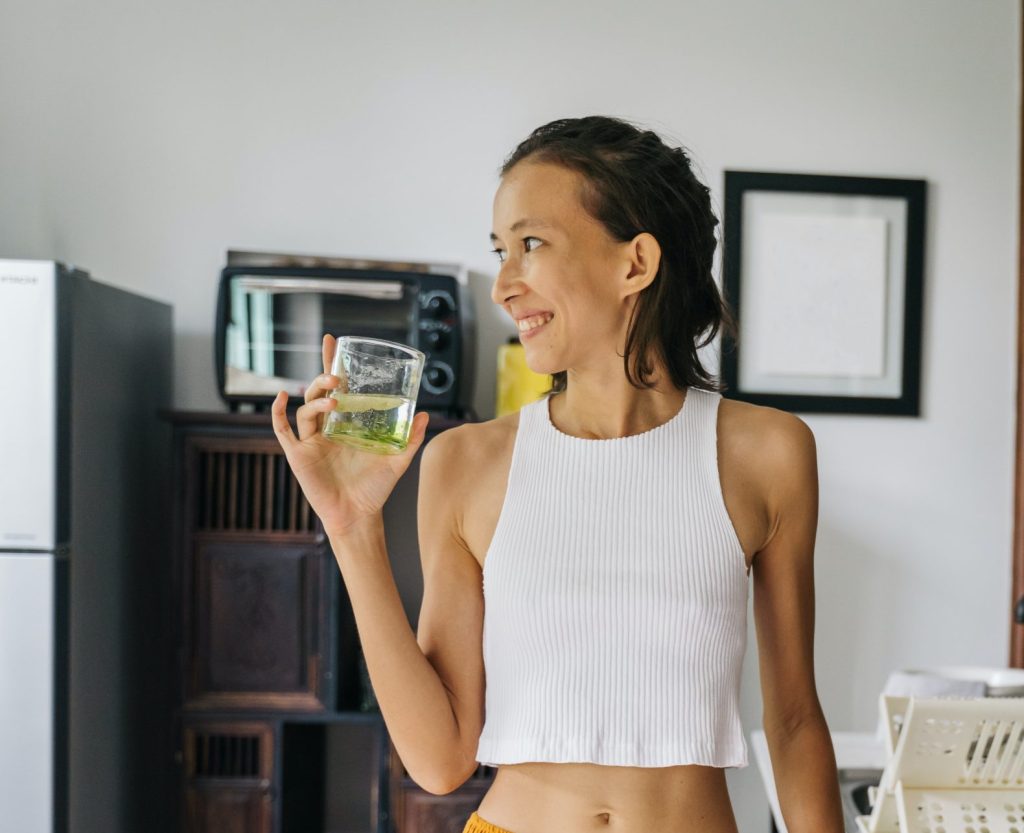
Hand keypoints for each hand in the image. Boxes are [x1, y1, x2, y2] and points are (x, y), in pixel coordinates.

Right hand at [270, 333, 429, 536]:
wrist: (359, 515)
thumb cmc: (375, 489)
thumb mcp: (397, 459)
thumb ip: (410, 438)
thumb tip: (425, 414)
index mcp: (345, 425)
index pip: (337, 388)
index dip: (333, 364)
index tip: (334, 342)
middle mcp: (326, 429)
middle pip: (317, 392)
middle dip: (323, 376)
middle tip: (335, 372)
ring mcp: (310, 441)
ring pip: (305, 409)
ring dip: (316, 399)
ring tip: (334, 399)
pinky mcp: (299, 455)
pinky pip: (283, 431)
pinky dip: (278, 413)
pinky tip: (282, 398)